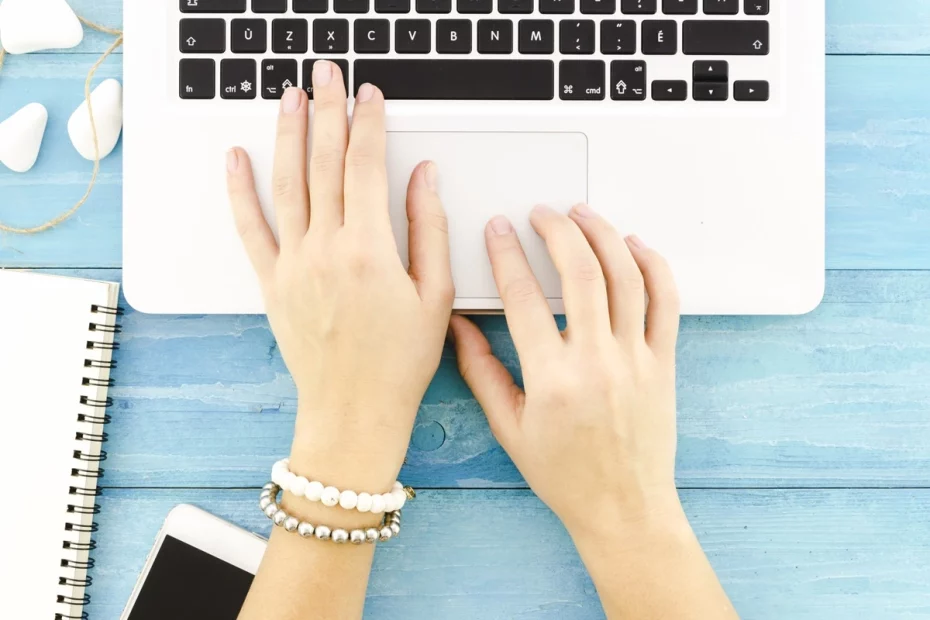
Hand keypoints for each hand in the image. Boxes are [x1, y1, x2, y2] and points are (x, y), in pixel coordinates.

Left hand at [225, 64, 453, 492]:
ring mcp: (293, 263)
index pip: (366, 165)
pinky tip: (237, 158)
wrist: (352, 410)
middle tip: (325, 74)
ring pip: (286, 182)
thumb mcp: (435, 295)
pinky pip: (251, 227)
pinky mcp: (271, 281)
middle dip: (326, 110)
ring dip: (287, 133)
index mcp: (371, 248)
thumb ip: (429, 229)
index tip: (369, 95)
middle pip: (323, 161)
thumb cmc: (399, 362)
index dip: (368, 123)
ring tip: (288, 96)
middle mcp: (326, 248)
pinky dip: (241, 190)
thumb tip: (423, 176)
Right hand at [450, 204, 681, 536]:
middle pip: (580, 272)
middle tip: (540, 213)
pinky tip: (635, 246)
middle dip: (557, 230)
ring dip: (603, 235)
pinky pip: (666, 301)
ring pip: (626, 277)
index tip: (497, 231)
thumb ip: (481, 372)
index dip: (506, 255)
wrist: (623, 508)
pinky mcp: (663, 363)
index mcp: (552, 379)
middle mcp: (597, 362)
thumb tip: (458, 326)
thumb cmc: (565, 475)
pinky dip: (653, 266)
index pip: (523, 297)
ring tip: (582, 214)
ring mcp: (636, 359)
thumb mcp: (509, 428)